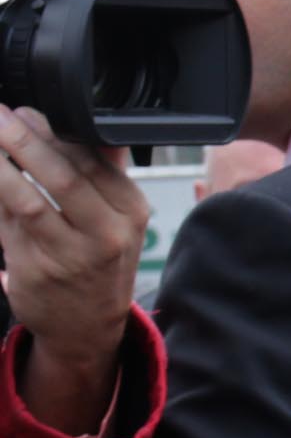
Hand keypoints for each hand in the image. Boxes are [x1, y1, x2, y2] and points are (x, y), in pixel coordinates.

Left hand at [0, 109, 147, 436]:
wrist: (88, 327)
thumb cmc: (99, 264)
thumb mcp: (118, 220)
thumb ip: (101, 174)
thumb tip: (89, 126)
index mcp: (131, 210)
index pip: (93, 161)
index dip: (55, 132)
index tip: (27, 110)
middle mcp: (107, 232)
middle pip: (64, 175)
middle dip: (26, 140)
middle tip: (0, 115)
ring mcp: (72, 254)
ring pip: (29, 199)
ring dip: (1, 165)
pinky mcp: (37, 270)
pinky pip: (8, 224)